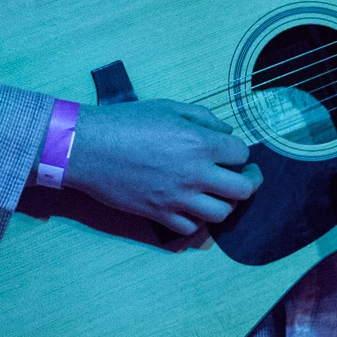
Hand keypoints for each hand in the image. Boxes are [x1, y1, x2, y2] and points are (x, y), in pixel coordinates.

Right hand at [60, 100, 258, 236]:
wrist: (86, 147)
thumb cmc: (125, 122)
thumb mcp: (169, 108)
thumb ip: (204, 118)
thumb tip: (227, 133)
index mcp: (201, 143)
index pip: (242, 154)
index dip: (240, 152)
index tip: (232, 152)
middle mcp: (195, 173)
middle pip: (243, 189)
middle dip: (250, 182)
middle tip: (245, 176)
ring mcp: (177, 197)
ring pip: (222, 213)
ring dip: (226, 203)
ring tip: (219, 193)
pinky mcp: (158, 214)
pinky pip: (191, 227)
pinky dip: (197, 219)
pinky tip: (192, 207)